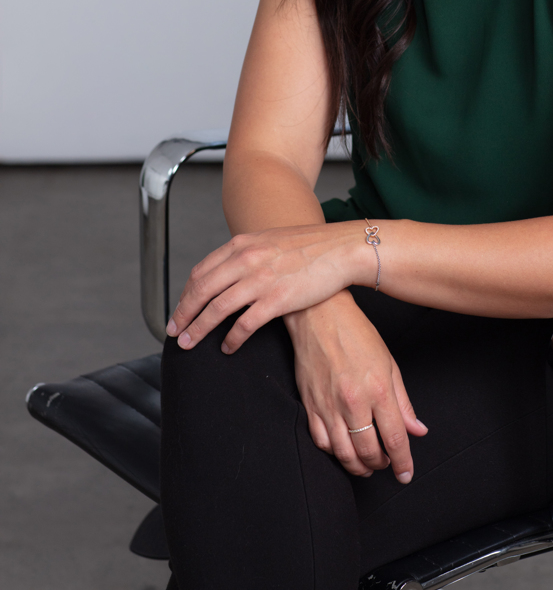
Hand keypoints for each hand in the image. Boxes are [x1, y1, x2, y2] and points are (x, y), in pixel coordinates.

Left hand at [166, 222, 371, 352]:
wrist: (341, 249)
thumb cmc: (310, 247)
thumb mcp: (270, 241)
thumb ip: (248, 254)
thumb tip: (229, 272)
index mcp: (242, 245)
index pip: (201, 272)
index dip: (186, 294)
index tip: (179, 310)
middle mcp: (246, 260)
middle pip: (201, 291)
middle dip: (183, 314)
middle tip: (174, 332)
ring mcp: (260, 279)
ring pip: (216, 309)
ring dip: (198, 329)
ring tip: (189, 344)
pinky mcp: (277, 299)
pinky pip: (244, 324)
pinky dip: (231, 339)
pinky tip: (227, 348)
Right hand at [286, 291, 427, 482]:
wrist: (320, 314)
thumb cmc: (356, 333)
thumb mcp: (389, 363)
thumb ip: (403, 402)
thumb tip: (418, 430)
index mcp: (378, 390)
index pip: (395, 439)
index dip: (403, 462)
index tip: (406, 475)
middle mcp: (354, 402)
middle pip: (369, 452)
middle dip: (381, 465)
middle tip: (386, 464)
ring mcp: (329, 405)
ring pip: (344, 453)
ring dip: (358, 466)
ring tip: (367, 464)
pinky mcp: (310, 405)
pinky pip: (321, 442)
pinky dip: (334, 452)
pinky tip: (343, 448)